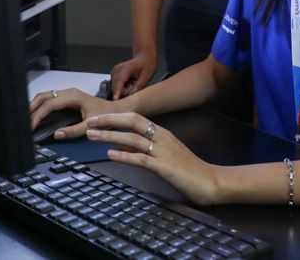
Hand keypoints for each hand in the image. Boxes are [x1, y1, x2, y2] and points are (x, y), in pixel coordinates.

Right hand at [28, 88, 114, 137]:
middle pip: (43, 96)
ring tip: (26, 118)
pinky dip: (40, 106)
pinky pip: (49, 99)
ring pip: (45, 96)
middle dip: (31, 108)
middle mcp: (68, 93)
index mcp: (72, 96)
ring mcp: (67, 94)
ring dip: (34, 106)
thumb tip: (57, 134)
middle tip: (22, 121)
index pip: (49, 104)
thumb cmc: (107, 114)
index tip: (31, 125)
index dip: (38, 115)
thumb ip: (74, 131)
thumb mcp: (90, 125)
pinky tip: (36, 115)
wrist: (116, 110)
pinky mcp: (67, 98)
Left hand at [84, 112, 221, 205]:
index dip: (114, 117)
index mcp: (162, 132)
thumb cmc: (188, 169)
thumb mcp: (164, 154)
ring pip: (132, 138)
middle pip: (132, 121)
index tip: (96, 119)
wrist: (210, 180)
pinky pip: (140, 158)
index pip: (135, 117)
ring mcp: (163, 151)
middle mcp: (161, 137)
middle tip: (89, 123)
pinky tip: (111, 154)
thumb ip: (142, 148)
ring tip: (92, 136)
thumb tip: (119, 144)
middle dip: (108, 121)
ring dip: (110, 136)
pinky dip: (124, 155)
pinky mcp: (164, 166)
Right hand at [110, 51, 156, 99]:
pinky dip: (122, 87)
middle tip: (135, 85)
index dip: (117, 91)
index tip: (115, 99)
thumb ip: (139, 86)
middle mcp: (117, 69)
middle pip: (116, 86)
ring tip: (133, 82)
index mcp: (126, 68)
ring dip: (124, 89)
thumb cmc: (147, 65)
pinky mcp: (113, 74)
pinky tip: (129, 82)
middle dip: (125, 91)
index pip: (120, 81)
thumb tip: (131, 95)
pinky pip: (116, 86)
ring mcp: (114, 71)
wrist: (144, 57)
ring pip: (115, 87)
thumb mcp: (147, 76)